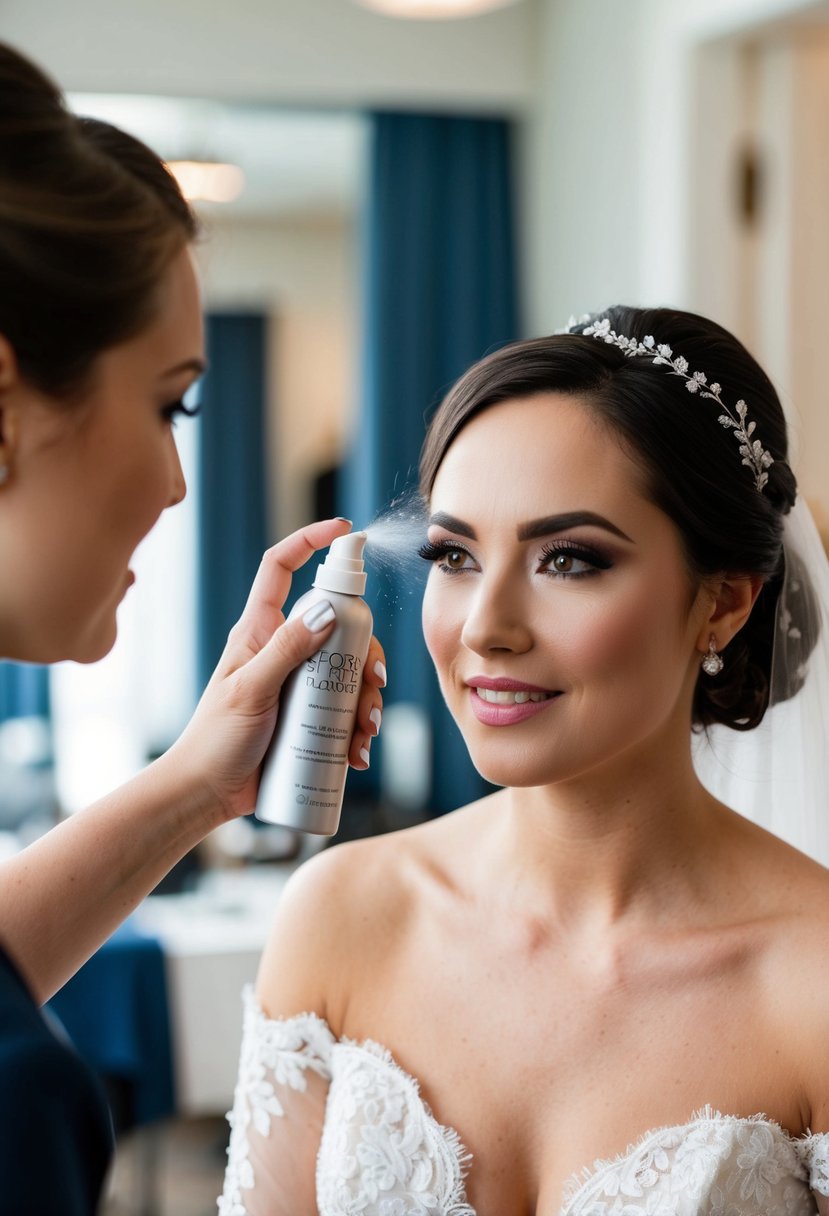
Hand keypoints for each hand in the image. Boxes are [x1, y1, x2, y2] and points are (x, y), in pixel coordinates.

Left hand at [170, 518, 386, 821]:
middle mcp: (282, 649)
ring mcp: (297, 682)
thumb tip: (327, 608)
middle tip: (373, 684)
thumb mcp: (251, 690)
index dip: (309, 541)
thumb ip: (286, 649)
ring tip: (364, 732)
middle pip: (338, 626)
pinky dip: (359, 730)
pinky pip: (345, 709)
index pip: (281, 569)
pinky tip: (358, 752)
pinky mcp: (308, 715)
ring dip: (367, 700)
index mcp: (259, 631)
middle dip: (365, 654)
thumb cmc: (215, 741)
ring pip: (349, 670)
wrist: (207, 795)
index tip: (345, 530)